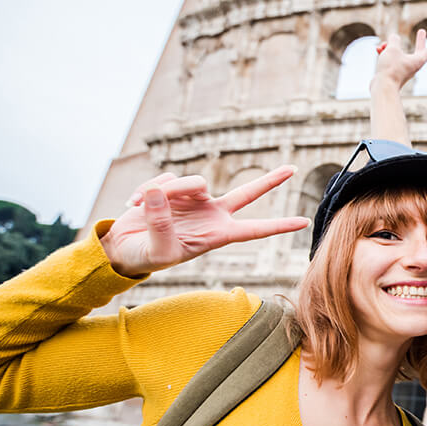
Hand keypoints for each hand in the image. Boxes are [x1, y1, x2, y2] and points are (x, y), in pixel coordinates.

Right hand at [102, 166, 309, 277]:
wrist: (122, 247)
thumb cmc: (144, 256)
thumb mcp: (157, 250)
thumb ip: (161, 224)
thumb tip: (161, 193)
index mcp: (216, 235)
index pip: (253, 229)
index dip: (278, 226)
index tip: (303, 222)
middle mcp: (211, 214)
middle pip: (247, 193)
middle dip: (270, 181)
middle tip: (293, 169)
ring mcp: (195, 199)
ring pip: (192, 181)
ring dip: (167, 190)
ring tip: (143, 207)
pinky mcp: (174, 187)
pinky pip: (166, 178)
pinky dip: (148, 190)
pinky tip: (134, 204)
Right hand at [371, 28, 426, 93]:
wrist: (383, 88)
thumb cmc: (391, 69)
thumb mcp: (392, 49)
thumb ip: (394, 40)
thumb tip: (394, 38)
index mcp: (418, 60)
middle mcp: (412, 65)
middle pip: (418, 50)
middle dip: (419, 41)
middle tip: (422, 31)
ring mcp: (403, 69)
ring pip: (400, 53)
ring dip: (391, 46)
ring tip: (382, 45)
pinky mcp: (394, 72)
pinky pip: (392, 59)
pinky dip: (386, 53)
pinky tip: (378, 50)